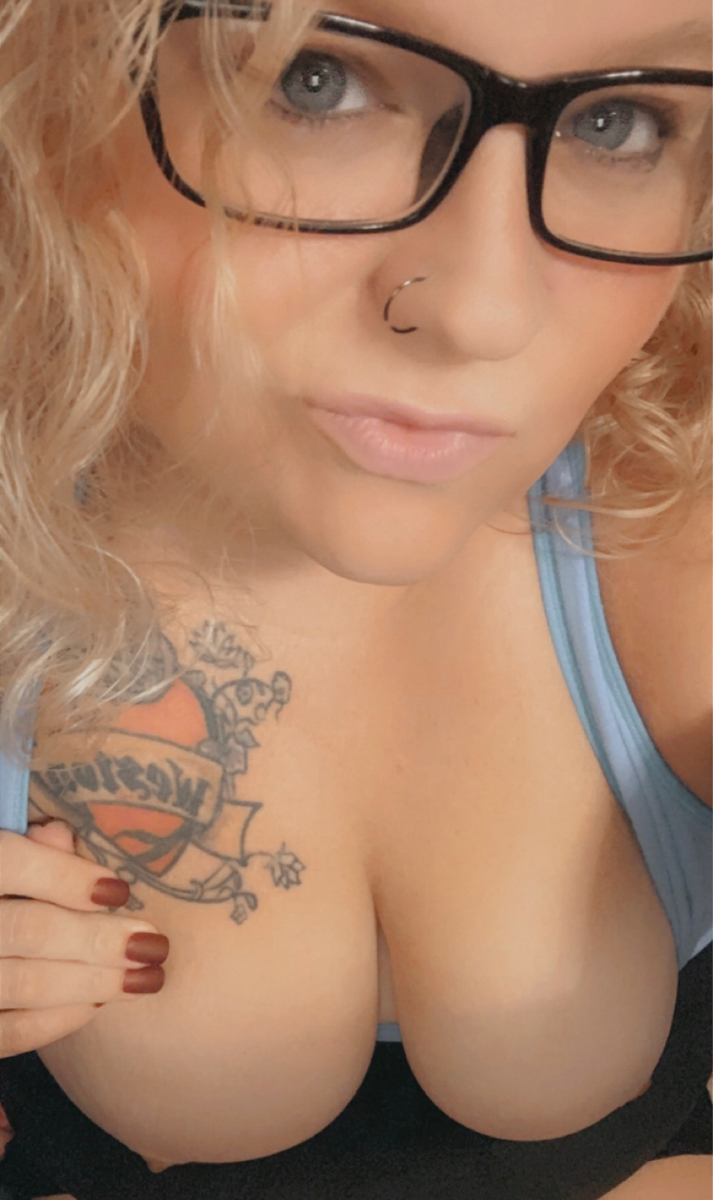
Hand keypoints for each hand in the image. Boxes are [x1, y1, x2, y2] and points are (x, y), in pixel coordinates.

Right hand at [0, 820, 168, 1057]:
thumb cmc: (3, 891)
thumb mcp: (2, 855)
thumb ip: (30, 846)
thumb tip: (65, 835)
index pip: (10, 864)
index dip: (65, 877)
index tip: (120, 890)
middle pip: (29, 930)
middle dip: (98, 939)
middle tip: (154, 944)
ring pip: (26, 984)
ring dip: (94, 982)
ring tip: (148, 977)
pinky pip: (13, 1031)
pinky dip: (59, 1019)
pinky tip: (98, 1004)